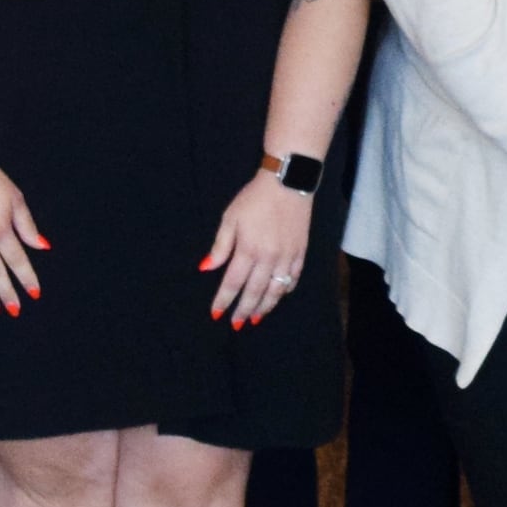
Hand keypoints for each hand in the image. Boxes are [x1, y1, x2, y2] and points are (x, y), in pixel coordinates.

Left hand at [203, 174, 313, 327]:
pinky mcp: (301, 252)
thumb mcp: (230, 218)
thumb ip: (220, 246)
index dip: (224, 300)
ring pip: (276, 290)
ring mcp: (287, 256)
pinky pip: (293, 278)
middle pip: (254, 291)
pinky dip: (285, 290)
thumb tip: (206, 268)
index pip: (233, 283)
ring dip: (265, 306)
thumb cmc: (254, 199)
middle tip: (236, 324)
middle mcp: (269, 258)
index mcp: (248, 250)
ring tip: (256, 317)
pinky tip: (278, 296)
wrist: (288, 182)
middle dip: (244, 310)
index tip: (216, 314)